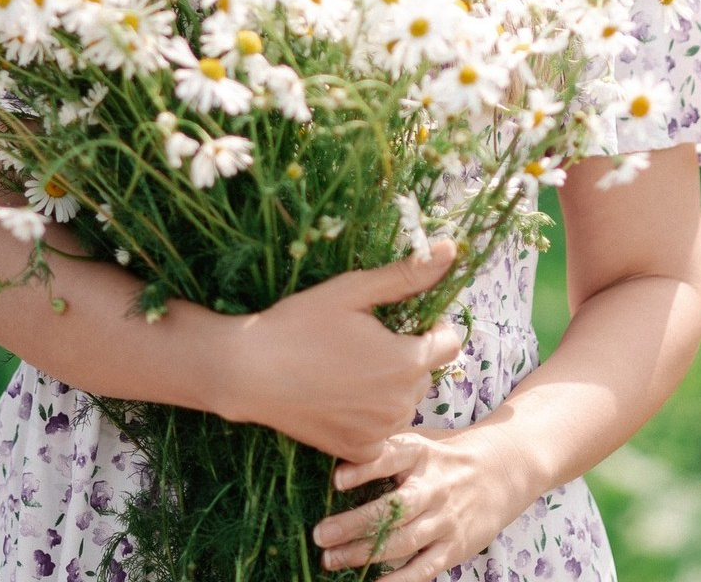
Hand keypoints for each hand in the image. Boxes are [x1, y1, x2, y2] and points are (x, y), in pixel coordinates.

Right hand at [218, 239, 460, 461]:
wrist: (249, 372)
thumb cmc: (299, 323)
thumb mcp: (353, 291)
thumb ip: (407, 275)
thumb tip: (451, 249)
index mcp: (406, 362)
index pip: (449, 342)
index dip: (429, 327)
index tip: (397, 321)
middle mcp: (401, 404)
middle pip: (425, 372)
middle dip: (405, 355)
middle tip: (362, 343)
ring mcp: (381, 432)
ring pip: (405, 401)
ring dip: (390, 386)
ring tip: (347, 369)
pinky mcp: (360, 451)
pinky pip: (383, 430)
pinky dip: (371, 416)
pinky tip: (341, 397)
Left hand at [311, 425, 529, 579]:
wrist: (502, 468)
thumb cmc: (445, 454)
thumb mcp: (419, 441)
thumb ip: (383, 450)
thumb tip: (334, 458)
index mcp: (420, 452)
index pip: (389, 457)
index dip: (362, 469)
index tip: (335, 480)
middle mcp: (433, 486)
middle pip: (392, 508)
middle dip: (353, 524)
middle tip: (320, 534)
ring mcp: (446, 518)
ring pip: (402, 541)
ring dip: (365, 553)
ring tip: (331, 559)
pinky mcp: (456, 546)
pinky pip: (424, 567)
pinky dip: (399, 580)